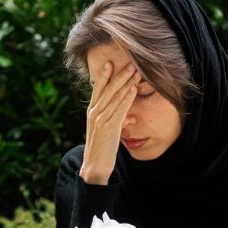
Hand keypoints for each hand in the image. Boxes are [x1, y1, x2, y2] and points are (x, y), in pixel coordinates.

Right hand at [80, 59, 140, 184]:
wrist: (94, 165)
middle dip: (119, 75)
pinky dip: (127, 98)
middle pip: (107, 89)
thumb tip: (112, 105)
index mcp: (91, 111)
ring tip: (135, 72)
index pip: (97, 89)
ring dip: (126, 83)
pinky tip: (133, 89)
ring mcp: (101, 119)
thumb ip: (104, 115)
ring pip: (114, 97)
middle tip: (130, 63)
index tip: (110, 63)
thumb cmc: (99, 147)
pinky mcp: (110, 127)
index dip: (103, 75)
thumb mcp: (99, 128)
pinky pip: (120, 109)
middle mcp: (94, 113)